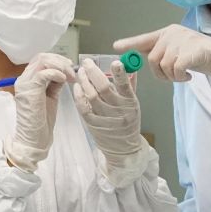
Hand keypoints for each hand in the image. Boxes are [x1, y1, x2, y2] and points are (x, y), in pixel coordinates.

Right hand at [3, 53, 76, 171]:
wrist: (34, 139)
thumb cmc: (42, 122)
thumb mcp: (51, 97)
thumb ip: (54, 84)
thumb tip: (64, 73)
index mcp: (28, 80)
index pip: (41, 60)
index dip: (57, 60)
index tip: (70, 67)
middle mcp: (23, 79)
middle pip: (42, 57)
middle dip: (60, 61)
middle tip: (72, 71)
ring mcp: (24, 83)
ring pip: (42, 61)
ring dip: (60, 66)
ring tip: (70, 77)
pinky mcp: (29, 89)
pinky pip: (43, 73)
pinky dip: (56, 73)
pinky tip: (64, 80)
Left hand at [73, 58, 151, 179]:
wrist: (123, 149)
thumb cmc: (128, 122)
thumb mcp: (133, 104)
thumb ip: (129, 84)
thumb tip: (127, 64)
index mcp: (130, 103)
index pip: (126, 86)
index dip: (120, 73)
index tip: (115, 62)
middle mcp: (119, 110)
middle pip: (104, 88)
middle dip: (93, 72)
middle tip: (87, 62)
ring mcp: (105, 118)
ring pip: (92, 96)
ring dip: (84, 81)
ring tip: (80, 71)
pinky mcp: (93, 125)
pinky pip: (83, 107)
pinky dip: (79, 96)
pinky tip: (77, 87)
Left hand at [116, 25, 210, 92]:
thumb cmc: (202, 58)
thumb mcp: (179, 53)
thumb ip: (162, 54)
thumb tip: (141, 59)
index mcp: (168, 32)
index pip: (145, 38)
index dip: (130, 43)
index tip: (116, 47)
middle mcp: (173, 33)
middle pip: (152, 59)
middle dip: (160, 74)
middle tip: (174, 77)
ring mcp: (183, 40)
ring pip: (163, 66)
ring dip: (172, 77)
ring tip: (184, 75)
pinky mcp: (193, 50)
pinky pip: (175, 69)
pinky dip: (180, 77)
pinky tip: (189, 76)